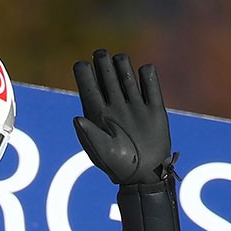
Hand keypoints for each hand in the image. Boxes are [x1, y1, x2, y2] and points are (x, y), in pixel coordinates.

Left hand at [73, 49, 173, 184]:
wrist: (145, 174)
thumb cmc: (117, 166)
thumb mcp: (101, 152)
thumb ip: (89, 135)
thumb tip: (77, 118)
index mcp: (96, 113)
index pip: (87, 85)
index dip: (84, 71)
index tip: (84, 65)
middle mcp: (114, 105)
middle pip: (106, 73)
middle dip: (103, 60)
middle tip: (102, 56)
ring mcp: (134, 105)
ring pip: (126, 74)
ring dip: (123, 64)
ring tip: (121, 63)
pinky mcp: (154, 109)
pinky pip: (151, 84)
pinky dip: (148, 74)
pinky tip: (145, 73)